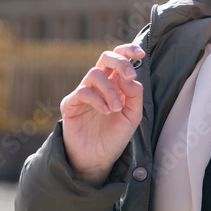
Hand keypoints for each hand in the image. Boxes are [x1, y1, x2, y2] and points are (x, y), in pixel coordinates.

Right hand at [59, 44, 145, 186]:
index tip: (140, 54)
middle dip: (120, 62)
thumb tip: (129, 77)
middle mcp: (99, 85)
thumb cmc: (115, 137)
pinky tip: (105, 111)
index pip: (119, 59)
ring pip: (94, 73)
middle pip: (105, 58)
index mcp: (115, 84)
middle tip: (129, 76)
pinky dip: (97, 99)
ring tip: (115, 109)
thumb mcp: (133, 116)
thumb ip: (134, 95)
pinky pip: (83, 91)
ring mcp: (84, 92)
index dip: (128, 51)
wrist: (97, 159)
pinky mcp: (71, 104)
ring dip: (109, 90)